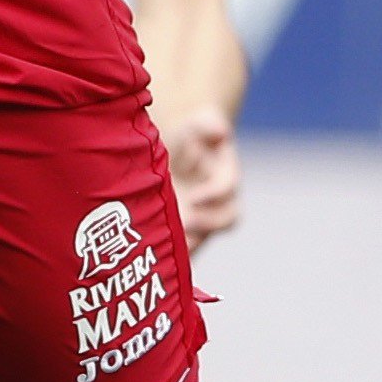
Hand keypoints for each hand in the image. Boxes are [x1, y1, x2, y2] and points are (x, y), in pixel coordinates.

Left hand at [166, 105, 240, 251]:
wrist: (179, 147)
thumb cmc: (191, 133)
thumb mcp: (198, 123)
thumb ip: (208, 125)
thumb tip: (221, 131)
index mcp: (225, 173)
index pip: (227, 188)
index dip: (214, 194)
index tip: (195, 197)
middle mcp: (219, 199)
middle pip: (225, 218)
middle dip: (206, 224)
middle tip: (185, 225)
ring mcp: (204, 215)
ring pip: (205, 236)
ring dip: (191, 243)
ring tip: (170, 248)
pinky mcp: (187, 228)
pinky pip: (185, 247)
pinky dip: (173, 256)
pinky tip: (154, 258)